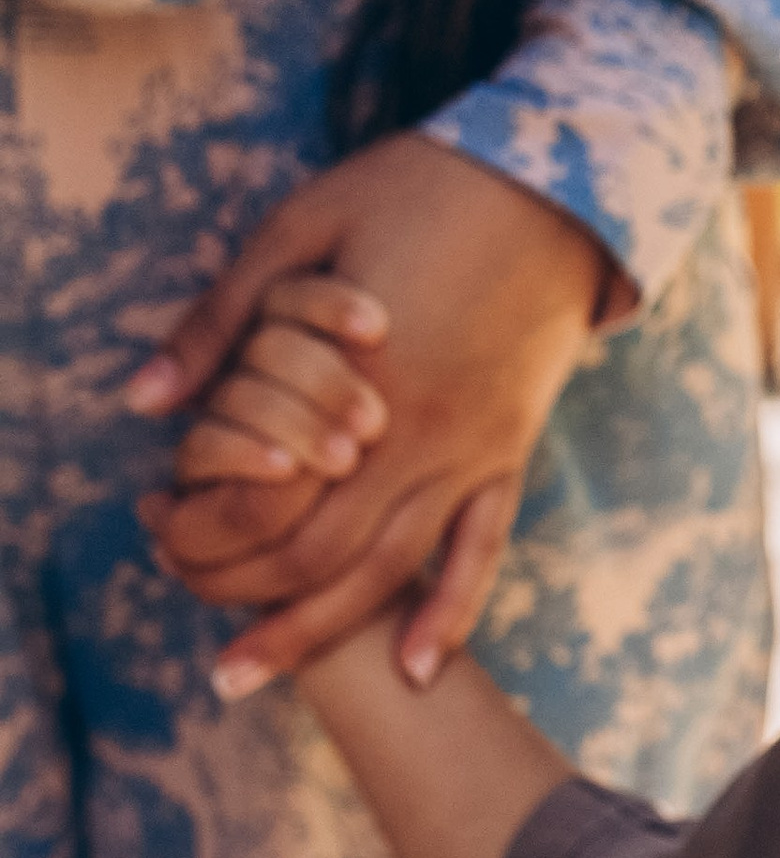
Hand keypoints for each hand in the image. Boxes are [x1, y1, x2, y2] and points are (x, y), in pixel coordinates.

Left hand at [133, 133, 619, 695]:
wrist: (557, 183)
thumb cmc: (418, 191)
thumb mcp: (301, 227)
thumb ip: (221, 320)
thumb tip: (143, 402)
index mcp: (356, 380)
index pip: (265, 494)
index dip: (203, 530)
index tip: (158, 536)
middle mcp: (415, 435)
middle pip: (317, 553)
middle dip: (244, 598)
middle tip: (187, 612)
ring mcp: (471, 452)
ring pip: (387, 571)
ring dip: (316, 632)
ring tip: (249, 674)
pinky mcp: (509, 453)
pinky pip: (481, 551)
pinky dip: (449, 615)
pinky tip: (417, 670)